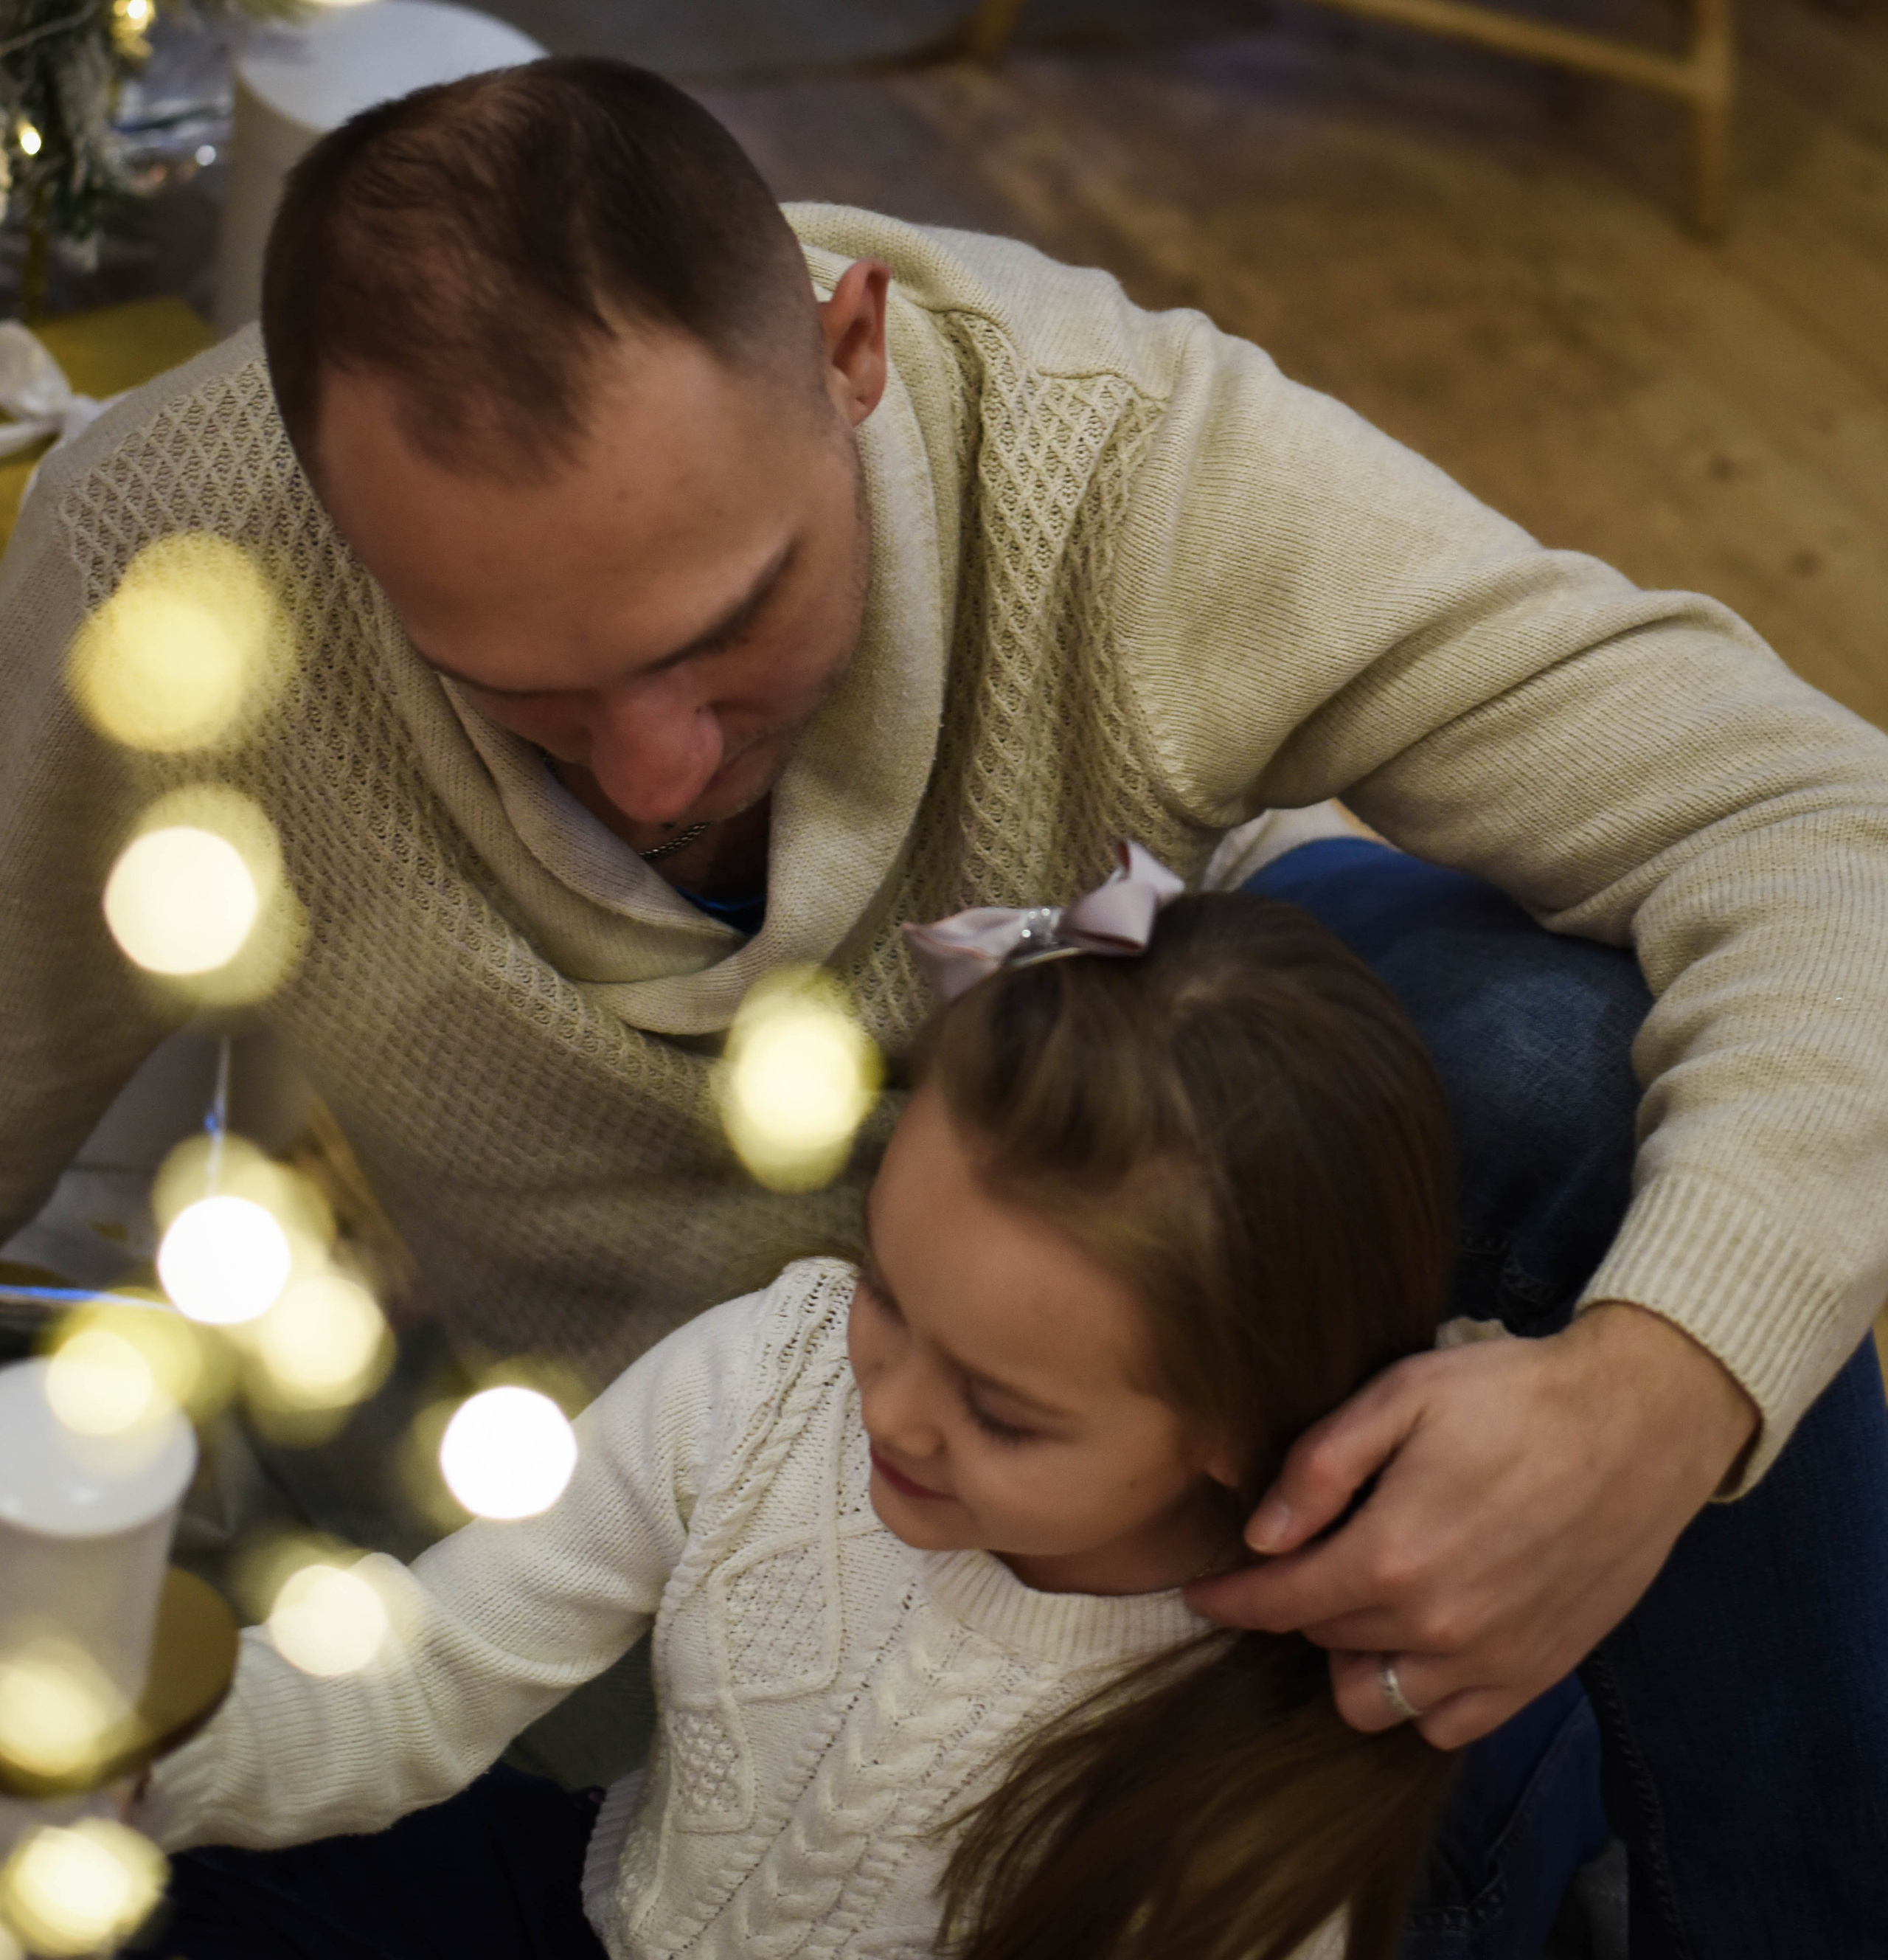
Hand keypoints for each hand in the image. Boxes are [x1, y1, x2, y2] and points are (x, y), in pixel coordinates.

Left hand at [1184, 1302, 1757, 1748]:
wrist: (1641, 1423)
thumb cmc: (1515, 1395)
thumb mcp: (1402, 1394)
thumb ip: (1320, 1466)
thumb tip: (1261, 1535)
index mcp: (1392, 1556)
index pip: (1279, 1603)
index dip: (1229, 1597)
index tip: (1199, 1591)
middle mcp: (1438, 1627)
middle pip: (1324, 1642)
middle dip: (1300, 1602)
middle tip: (1309, 1555)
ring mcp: (1492, 1661)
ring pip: (1377, 1702)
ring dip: (1353, 1658)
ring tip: (1364, 1599)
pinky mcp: (1538, 1674)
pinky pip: (1447, 1726)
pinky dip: (1419, 1696)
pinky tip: (1420, 1638)